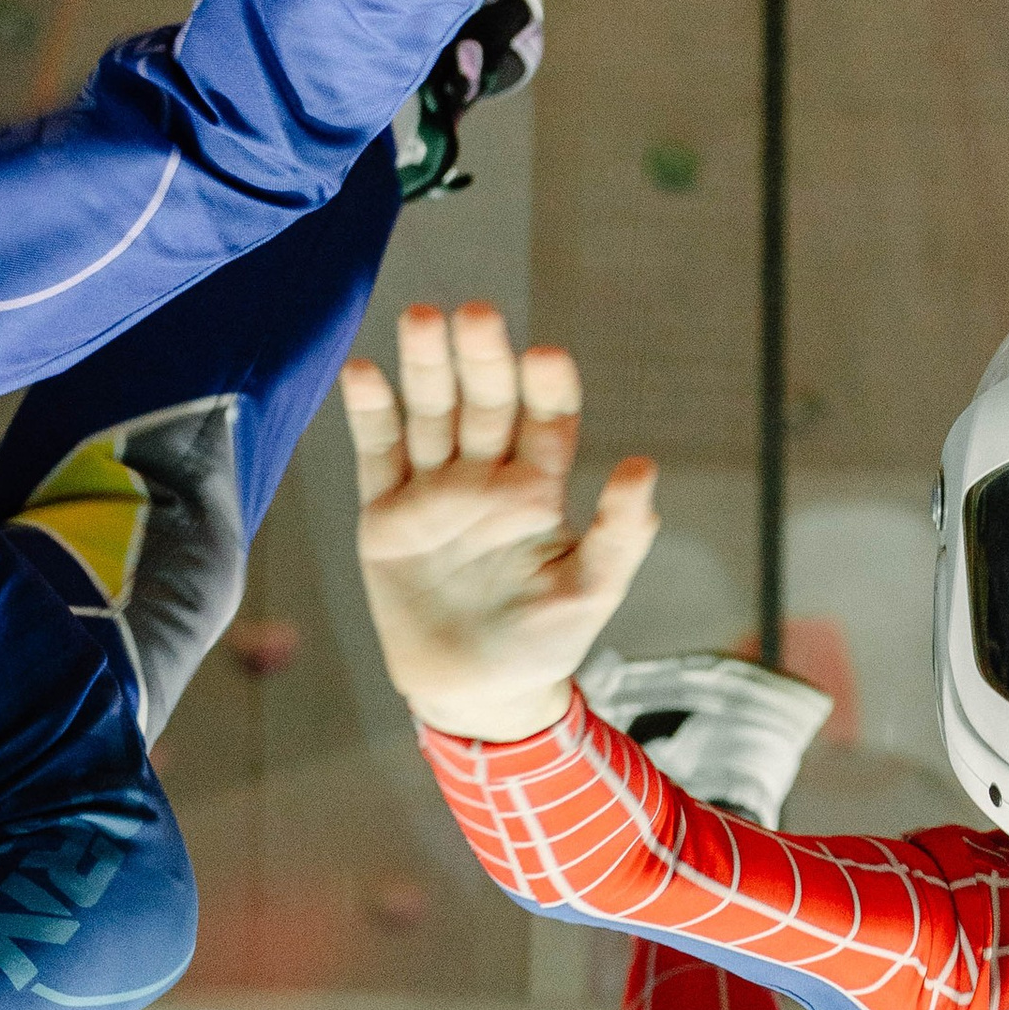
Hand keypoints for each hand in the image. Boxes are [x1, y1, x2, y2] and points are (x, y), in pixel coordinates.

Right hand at [343, 305, 657, 738]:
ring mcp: (434, 489)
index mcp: (540, 488)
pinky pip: (376, 453)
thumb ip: (620, 533)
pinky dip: (370, 413)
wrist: (476, 693)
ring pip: (430, 414)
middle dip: (481, 359)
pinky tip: (363, 372)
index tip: (545, 357)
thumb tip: (644, 466)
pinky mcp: (385, 513)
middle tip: (476, 316)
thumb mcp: (591, 591)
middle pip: (485, 403)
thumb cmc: (545, 642)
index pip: (547, 421)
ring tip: (422, 318)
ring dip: (425, 368)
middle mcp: (487, 476)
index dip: (546, 388)